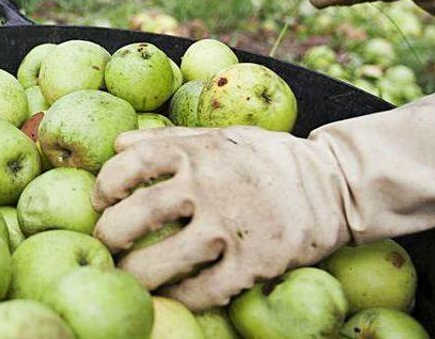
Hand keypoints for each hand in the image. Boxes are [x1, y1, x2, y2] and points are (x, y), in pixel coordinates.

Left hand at [92, 126, 349, 309]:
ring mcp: (230, 226)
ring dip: (137, 273)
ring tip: (130, 276)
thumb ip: (170, 140)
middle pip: (136, 215)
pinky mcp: (253, 263)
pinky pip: (203, 290)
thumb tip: (119, 145)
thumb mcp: (221, 137)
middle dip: (109, 235)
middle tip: (105, 245)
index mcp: (196, 153)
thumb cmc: (267, 161)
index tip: (100, 202)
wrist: (334, 184)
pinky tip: (171, 294)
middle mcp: (207, 186)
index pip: (128, 165)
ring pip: (162, 260)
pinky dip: (180, 297)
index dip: (104, 186)